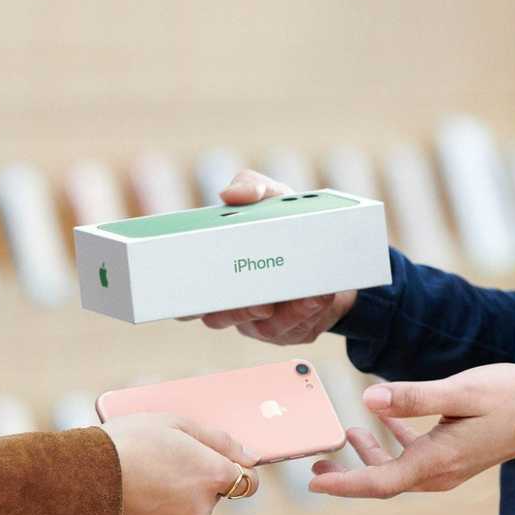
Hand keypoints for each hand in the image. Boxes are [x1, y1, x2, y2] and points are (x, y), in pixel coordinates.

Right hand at [102, 414, 260, 514]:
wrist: (85, 475)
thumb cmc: (132, 440)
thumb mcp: (177, 423)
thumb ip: (219, 440)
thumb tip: (249, 456)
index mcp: (213, 475)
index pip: (249, 482)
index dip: (238, 470)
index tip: (222, 461)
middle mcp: (202, 506)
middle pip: (213, 492)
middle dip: (198, 477)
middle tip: (168, 455)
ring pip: (187, 506)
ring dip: (175, 491)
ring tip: (145, 469)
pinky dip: (156, 505)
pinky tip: (135, 486)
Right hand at [182, 169, 357, 344]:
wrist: (330, 250)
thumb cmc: (286, 222)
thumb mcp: (272, 197)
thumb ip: (251, 187)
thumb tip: (229, 194)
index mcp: (216, 269)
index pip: (186, 297)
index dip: (184, 304)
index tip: (190, 304)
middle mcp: (230, 300)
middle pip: (217, 318)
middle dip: (233, 313)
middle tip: (253, 301)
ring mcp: (259, 318)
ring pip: (257, 326)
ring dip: (273, 314)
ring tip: (288, 299)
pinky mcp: (288, 328)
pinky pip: (292, 327)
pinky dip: (304, 311)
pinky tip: (316, 298)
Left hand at [309, 364, 514, 498]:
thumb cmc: (514, 398)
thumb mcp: (461, 391)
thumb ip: (414, 397)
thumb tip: (368, 401)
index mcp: (438, 461)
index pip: (380, 482)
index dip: (344, 485)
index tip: (314, 484)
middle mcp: (441, 472)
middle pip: (384, 482)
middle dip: (348, 476)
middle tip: (315, 468)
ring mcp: (450, 466)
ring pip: (400, 470)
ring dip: (370, 457)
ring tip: (345, 437)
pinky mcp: (458, 455)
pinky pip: (417, 457)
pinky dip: (396, 444)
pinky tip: (384, 424)